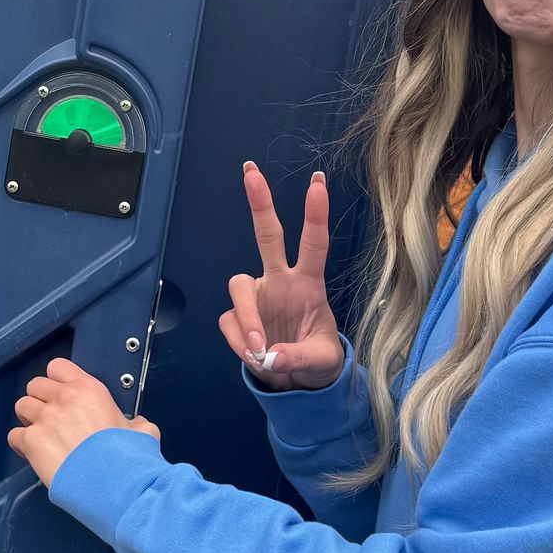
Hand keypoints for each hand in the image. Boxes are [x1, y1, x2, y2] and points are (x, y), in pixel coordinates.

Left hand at [10, 356, 159, 488]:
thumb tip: (138, 426)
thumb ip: (135, 423)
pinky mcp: (32, 441)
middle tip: (50, 416)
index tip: (60, 392)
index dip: (56, 380)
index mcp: (89, 390)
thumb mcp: (143, 431)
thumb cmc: (125, 458)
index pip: (58, 367)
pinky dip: (21, 444)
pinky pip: (15, 435)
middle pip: (35, 385)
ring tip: (41, 434)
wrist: (112, 482)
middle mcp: (63, 399)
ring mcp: (45, 419)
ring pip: (22, 406)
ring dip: (29, 419)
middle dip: (40, 399)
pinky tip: (33, 453)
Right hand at [220, 163, 343, 391]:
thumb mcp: (322, 363)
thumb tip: (270, 356)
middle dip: (260, 203)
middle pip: (267, 235)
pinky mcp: (237, 316)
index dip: (315, 215)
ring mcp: (257, 296)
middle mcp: (280, 281)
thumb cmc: (318, 360)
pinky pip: (230, 323)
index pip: (313, 244)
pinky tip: (256, 357)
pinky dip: (240, 342)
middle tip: (251, 171)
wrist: (298, 381)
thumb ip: (298, 358)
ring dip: (247, 317)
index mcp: (309, 283)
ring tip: (260, 349)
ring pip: (239, 286)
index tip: (317, 184)